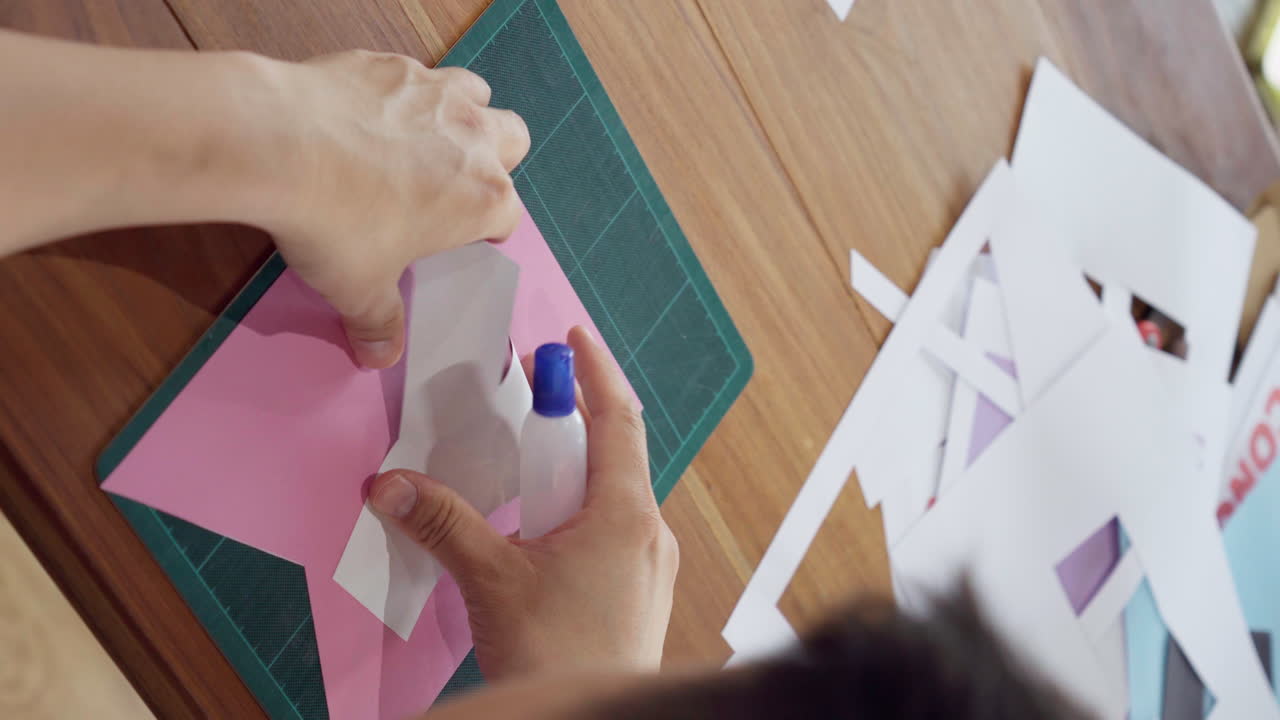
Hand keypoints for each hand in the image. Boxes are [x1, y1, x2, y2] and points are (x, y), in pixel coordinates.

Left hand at [265, 51, 529, 367]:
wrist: (280, 144)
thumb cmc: (337, 223)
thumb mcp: (359, 290)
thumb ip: (379, 323)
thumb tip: (381, 357)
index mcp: (482, 199)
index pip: (508, 215)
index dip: (486, 230)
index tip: (460, 240)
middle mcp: (472, 138)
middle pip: (512, 140)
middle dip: (492, 159)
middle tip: (449, 184)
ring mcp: (434, 93)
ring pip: (475, 93)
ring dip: (460, 114)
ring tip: (418, 139)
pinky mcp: (389, 65)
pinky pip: (412, 73)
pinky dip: (398, 92)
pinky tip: (363, 113)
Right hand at [368, 327, 678, 677]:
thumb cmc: (557, 655)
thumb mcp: (491, 579)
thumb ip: (443, 522)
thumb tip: (391, 485)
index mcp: (625, 513)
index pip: (617, 418)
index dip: (594, 372)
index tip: (572, 339)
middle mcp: (649, 532)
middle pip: (612, 453)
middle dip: (569, 421)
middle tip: (529, 400)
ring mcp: (650, 566)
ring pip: (611, 495)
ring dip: (569, 472)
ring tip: (524, 469)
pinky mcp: (639, 592)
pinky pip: (612, 530)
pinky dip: (576, 512)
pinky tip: (539, 531)